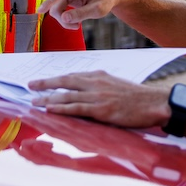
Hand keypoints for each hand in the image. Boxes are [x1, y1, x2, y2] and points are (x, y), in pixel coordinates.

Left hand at [30, 71, 169, 128]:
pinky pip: (76, 108)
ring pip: (66, 96)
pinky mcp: (101, 110)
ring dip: (48, 99)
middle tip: (30, 86)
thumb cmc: (137, 98)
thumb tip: (86, 95)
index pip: (72, 76)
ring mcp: (97, 96)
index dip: (56, 79)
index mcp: (99, 76)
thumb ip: (100, 88)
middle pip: (65, 82)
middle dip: (45, 84)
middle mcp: (95, 83)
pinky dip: (60, 108)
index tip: (43, 81)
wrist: (154, 102)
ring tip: (34, 101)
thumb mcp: (116, 86)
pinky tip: (49, 109)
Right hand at [36, 0, 119, 27]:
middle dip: (63, 19)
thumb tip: (64, 18)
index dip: (49, 2)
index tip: (40, 10)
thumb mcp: (97, 10)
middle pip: (56, 5)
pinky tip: (76, 19)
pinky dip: (66, 17)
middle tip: (76, 26)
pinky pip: (59, 8)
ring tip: (78, 23)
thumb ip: (80, 14)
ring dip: (65, 19)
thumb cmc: (105, 0)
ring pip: (56, 8)